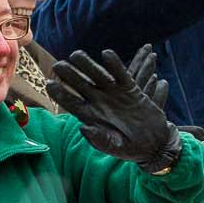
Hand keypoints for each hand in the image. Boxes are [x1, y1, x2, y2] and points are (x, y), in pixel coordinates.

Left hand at [46, 47, 181, 169]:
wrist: (153, 143)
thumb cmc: (130, 148)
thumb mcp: (115, 147)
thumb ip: (100, 139)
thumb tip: (83, 128)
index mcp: (90, 116)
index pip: (71, 103)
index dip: (60, 93)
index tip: (50, 84)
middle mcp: (98, 102)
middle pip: (80, 85)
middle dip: (70, 75)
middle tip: (59, 65)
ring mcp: (113, 93)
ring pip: (97, 75)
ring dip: (87, 65)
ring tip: (76, 54)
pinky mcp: (130, 88)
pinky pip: (121, 73)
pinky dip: (115, 64)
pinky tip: (107, 54)